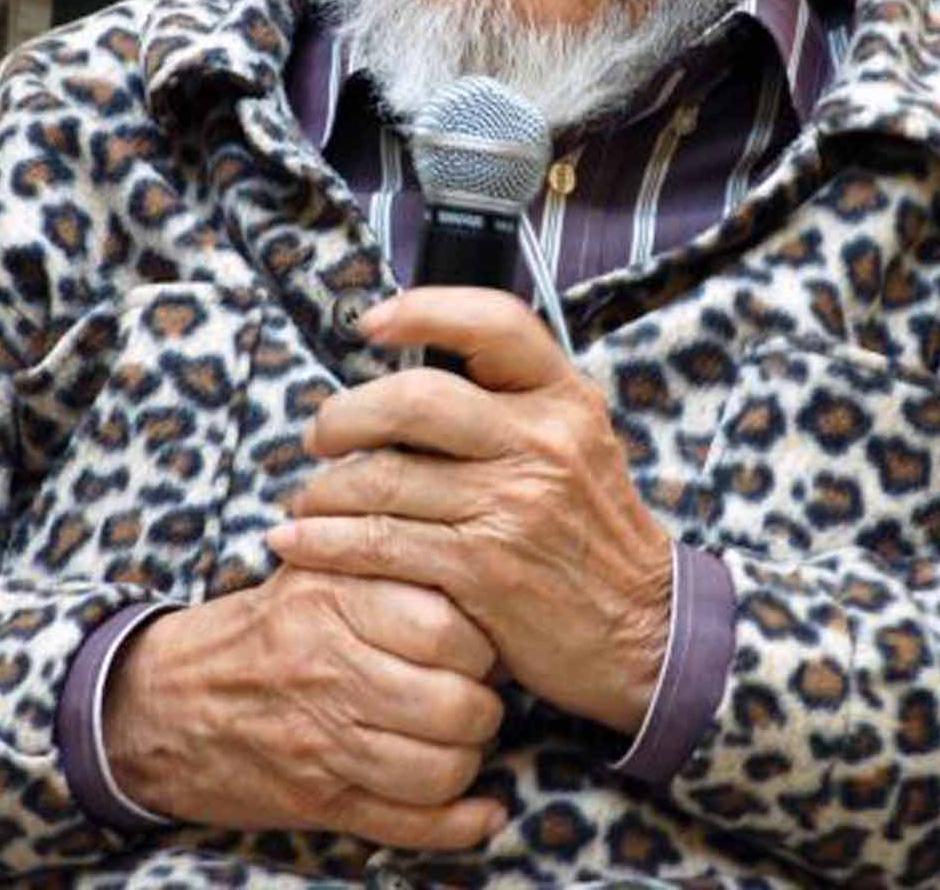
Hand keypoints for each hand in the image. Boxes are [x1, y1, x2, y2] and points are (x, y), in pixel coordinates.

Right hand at [102, 561, 505, 847]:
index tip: (479, 645)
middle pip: (455, 705)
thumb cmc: (265, 628)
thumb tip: (480, 573)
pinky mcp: (317, 801)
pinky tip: (480, 811)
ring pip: (442, 770)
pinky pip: (410, 825)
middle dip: (483, 707)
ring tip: (458, 739)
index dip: (483, 643)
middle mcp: (327, 670)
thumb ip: (391, 561)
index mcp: (332, 597)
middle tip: (474, 695)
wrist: (161, 702)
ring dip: (468, 760)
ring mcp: (321, 743)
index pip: (449, 629)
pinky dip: (459, 825)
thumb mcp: (317, 568)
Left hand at [272, 287, 674, 734]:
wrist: (643, 628)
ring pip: (384, 477)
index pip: (494, 323)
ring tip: (308, 499)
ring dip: (325, 489)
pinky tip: (296, 542)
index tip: (373, 324)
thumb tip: (418, 368)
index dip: (424, 311)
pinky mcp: (483, 570)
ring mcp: (512, 506)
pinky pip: (379, 543)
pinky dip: (323, 541)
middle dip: (346, 414)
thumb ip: (515, 404)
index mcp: (566, 400)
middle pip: (416, 399)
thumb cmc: (591, 532)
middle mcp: (542, 443)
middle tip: (322, 435)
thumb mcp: (578, 445)